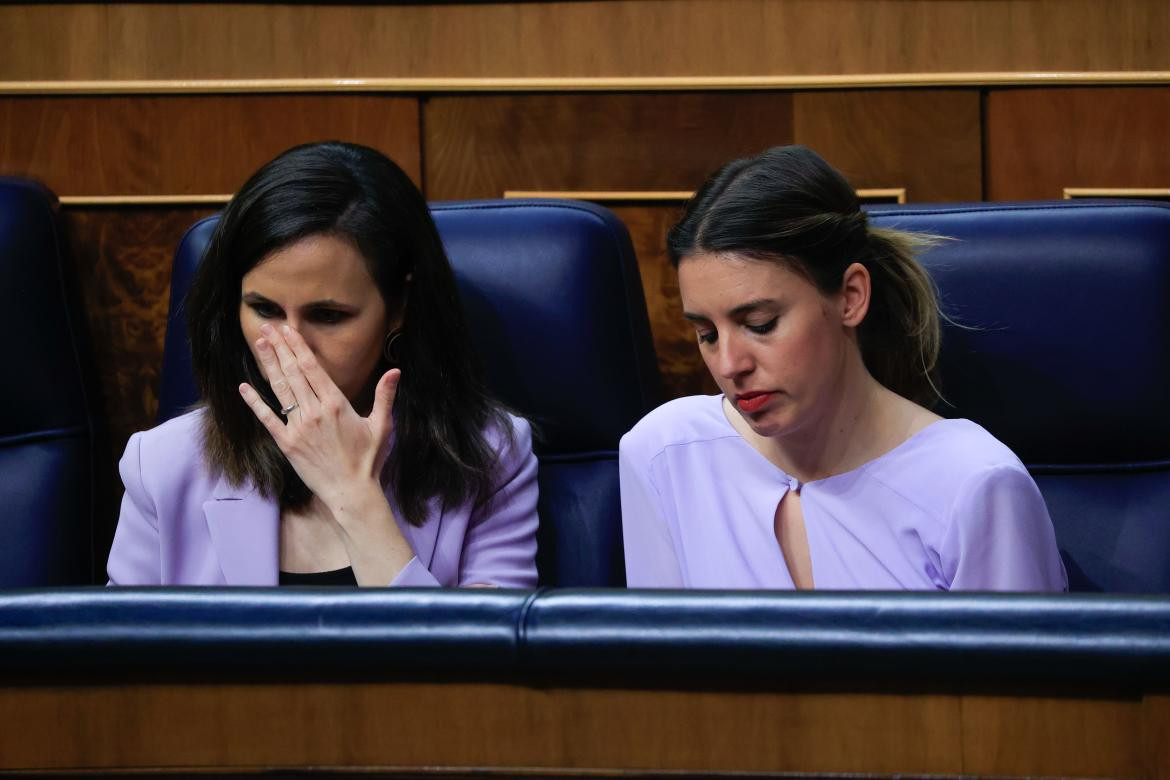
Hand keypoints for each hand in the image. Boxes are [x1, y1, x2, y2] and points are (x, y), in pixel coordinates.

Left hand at [239, 323, 398, 508]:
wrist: (351, 492)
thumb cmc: (368, 460)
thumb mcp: (382, 425)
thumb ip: (385, 396)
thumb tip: (395, 371)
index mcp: (336, 404)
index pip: (313, 368)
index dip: (298, 347)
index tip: (288, 330)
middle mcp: (314, 412)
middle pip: (293, 372)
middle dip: (280, 348)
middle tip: (268, 327)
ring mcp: (298, 427)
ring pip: (280, 389)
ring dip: (268, 365)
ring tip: (259, 343)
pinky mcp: (287, 443)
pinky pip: (267, 418)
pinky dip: (255, 402)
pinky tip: (244, 387)